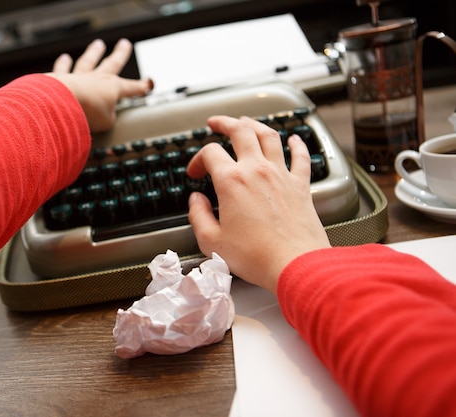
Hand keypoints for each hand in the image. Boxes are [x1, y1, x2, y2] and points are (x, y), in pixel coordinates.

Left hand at [48, 38, 152, 131]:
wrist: (61, 103)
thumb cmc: (86, 113)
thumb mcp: (106, 122)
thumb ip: (108, 117)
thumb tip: (104, 116)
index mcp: (112, 88)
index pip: (131, 87)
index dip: (141, 87)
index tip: (148, 84)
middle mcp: (96, 78)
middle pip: (111, 64)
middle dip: (120, 55)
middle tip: (124, 44)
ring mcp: (78, 77)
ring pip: (88, 62)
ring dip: (94, 53)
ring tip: (97, 44)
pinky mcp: (60, 80)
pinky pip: (63, 70)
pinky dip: (63, 64)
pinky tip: (64, 58)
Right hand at [187, 116, 330, 292]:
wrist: (295, 264)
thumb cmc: (256, 256)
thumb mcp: (211, 241)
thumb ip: (198, 216)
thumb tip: (196, 201)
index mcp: (232, 182)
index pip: (210, 153)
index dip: (197, 160)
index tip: (195, 173)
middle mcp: (257, 171)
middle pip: (241, 131)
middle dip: (225, 123)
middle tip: (216, 122)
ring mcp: (282, 175)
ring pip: (269, 136)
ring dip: (255, 125)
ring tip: (247, 122)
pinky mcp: (301, 186)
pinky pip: (301, 156)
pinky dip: (297, 144)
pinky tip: (294, 139)